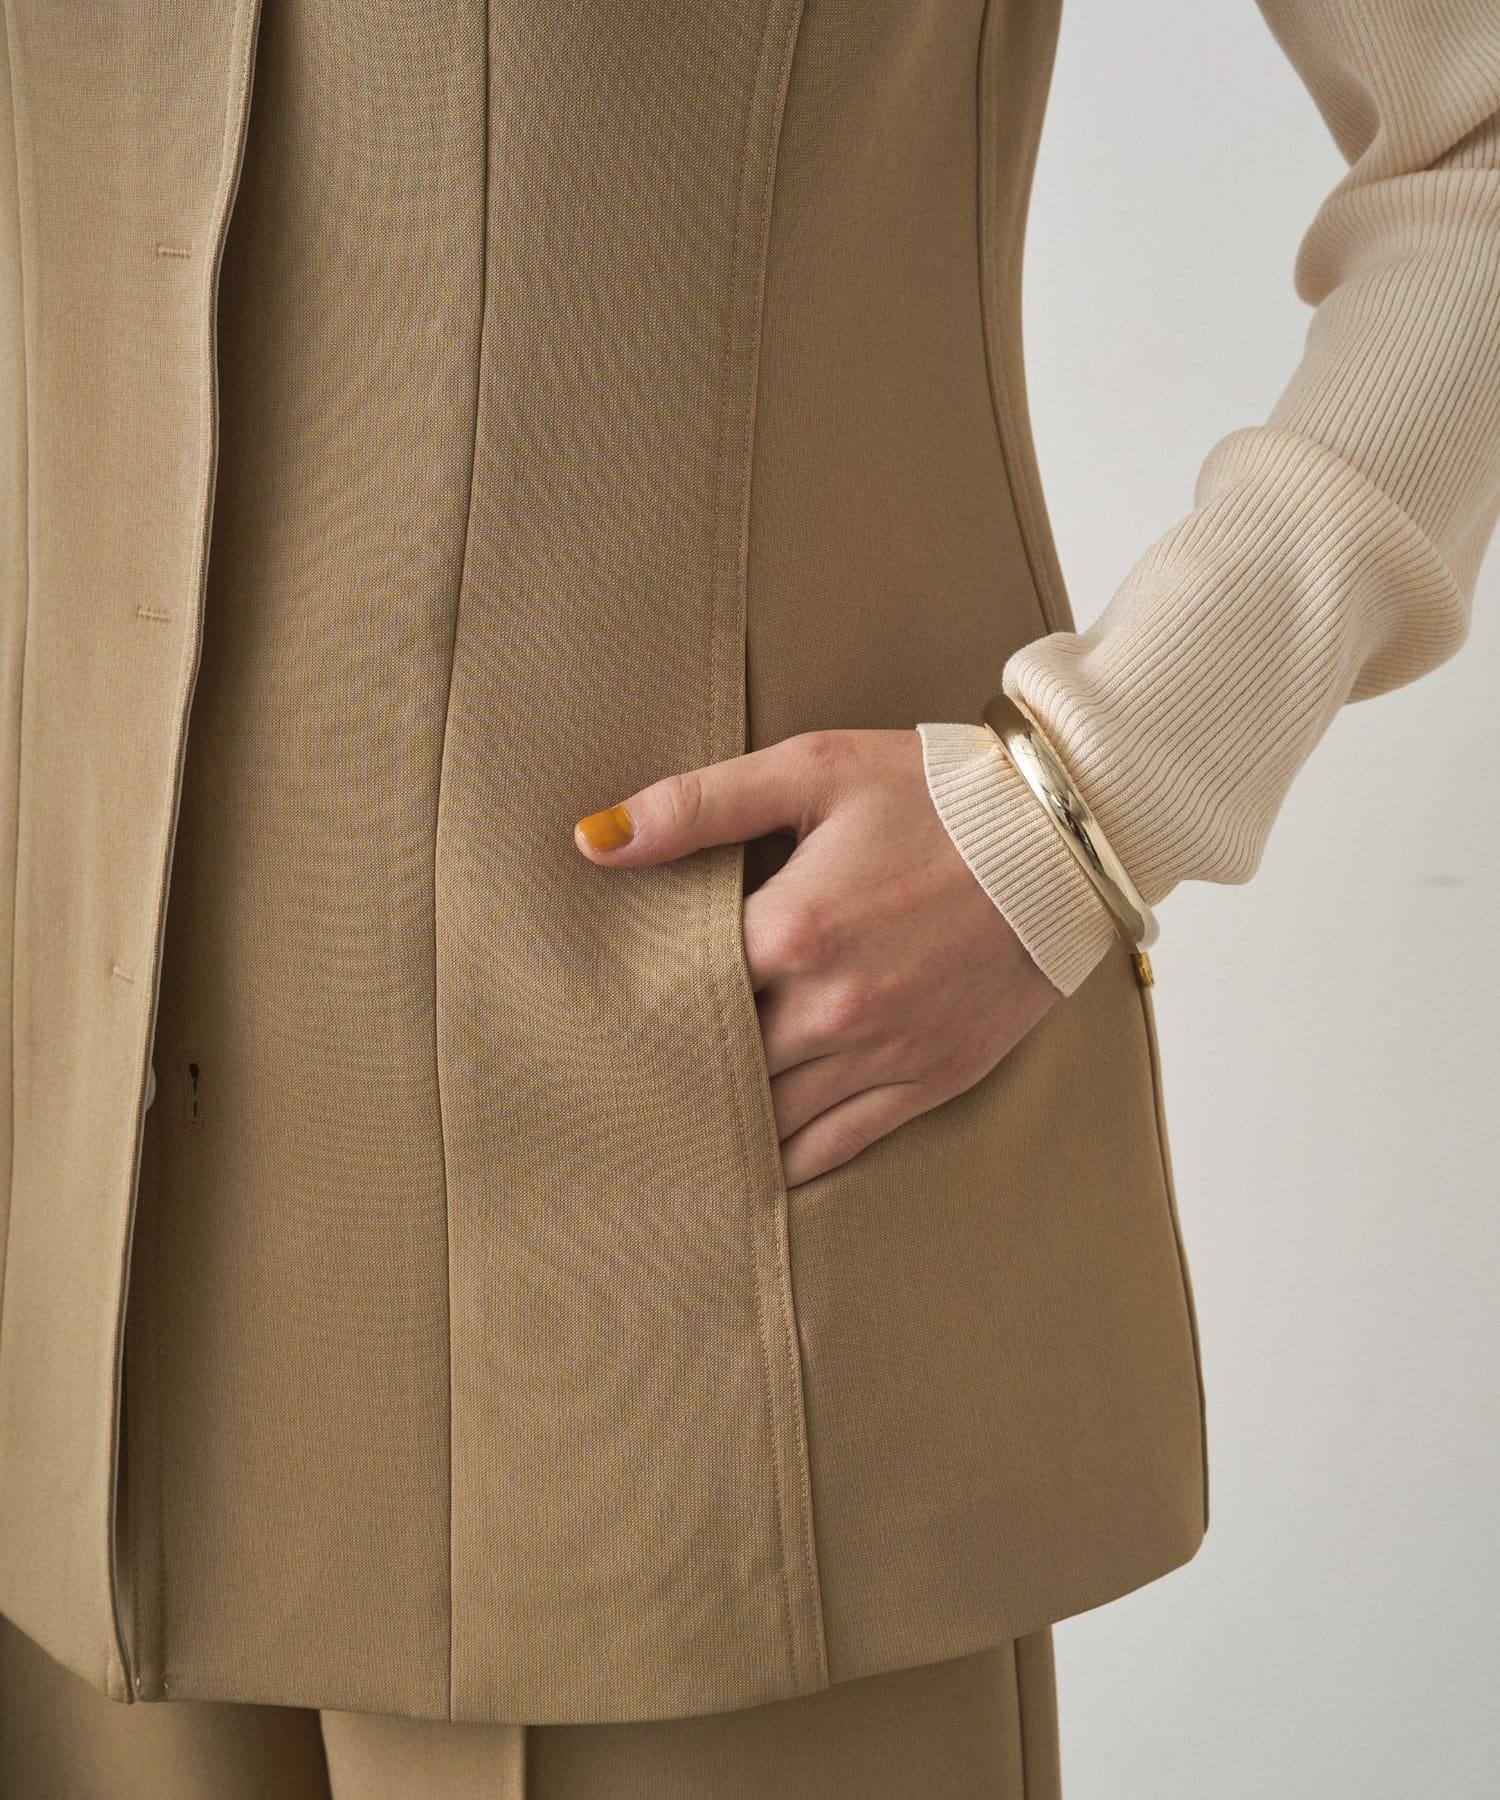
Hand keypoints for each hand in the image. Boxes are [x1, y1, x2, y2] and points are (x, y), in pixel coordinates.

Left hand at [574, 729, 1059, 1185]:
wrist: (1068, 835)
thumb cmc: (939, 792)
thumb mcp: (814, 769)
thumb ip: (698, 806)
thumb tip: (593, 842)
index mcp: (792, 929)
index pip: (677, 992)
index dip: (635, 1003)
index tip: (596, 1015)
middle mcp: (831, 1007)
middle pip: (717, 1066)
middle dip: (671, 1072)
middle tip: (616, 1086)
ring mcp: (883, 1052)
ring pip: (770, 1120)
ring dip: (719, 1126)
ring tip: (667, 1133)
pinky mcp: (930, 1079)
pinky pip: (838, 1144)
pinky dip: (787, 1161)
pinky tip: (750, 1167)